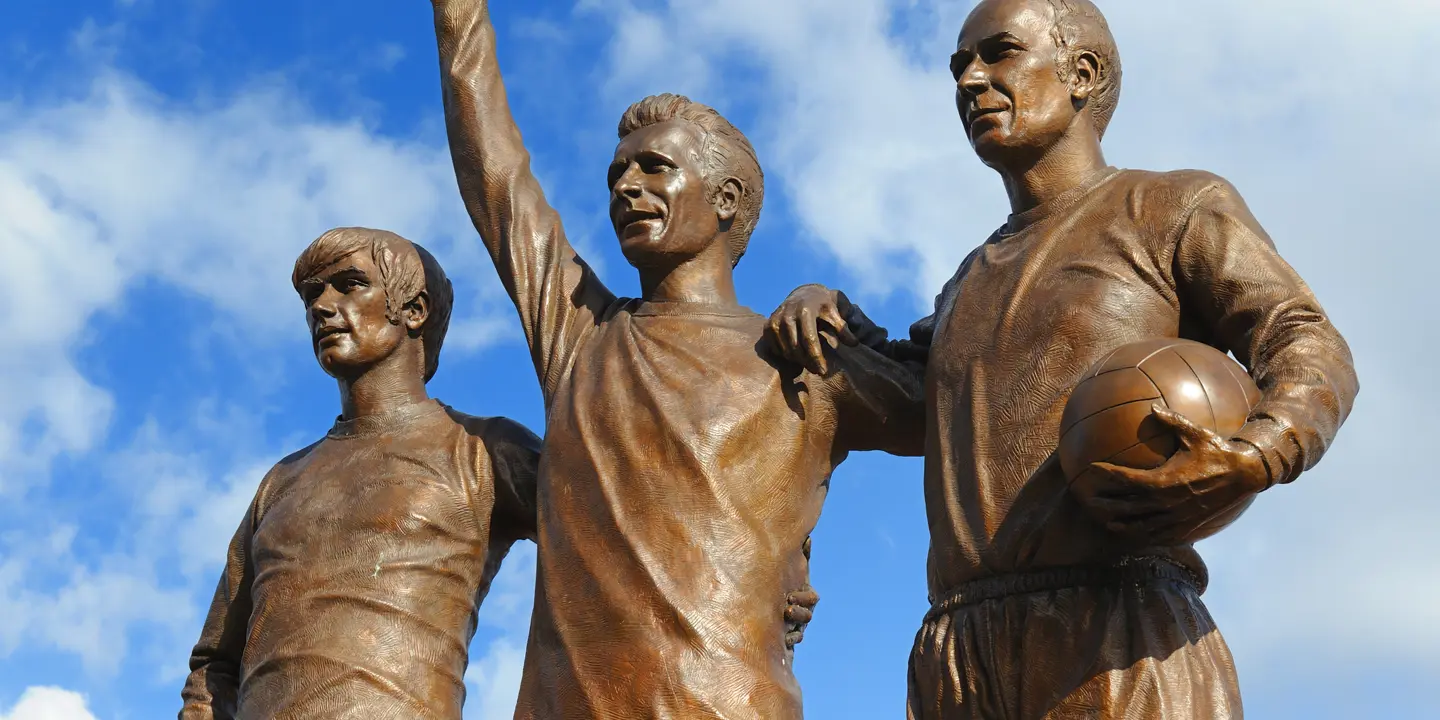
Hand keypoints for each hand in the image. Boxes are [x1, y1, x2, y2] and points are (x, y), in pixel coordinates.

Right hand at [766, 285, 857, 374]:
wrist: (805, 294)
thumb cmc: (825, 306)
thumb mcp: (838, 312)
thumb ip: (844, 327)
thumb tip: (854, 343)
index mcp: (806, 310)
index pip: (809, 339)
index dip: (816, 357)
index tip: (823, 371)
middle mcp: (788, 314)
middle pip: (796, 347)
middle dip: (808, 362)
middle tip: (817, 370)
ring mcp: (776, 319)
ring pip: (785, 350)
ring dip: (797, 361)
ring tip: (809, 364)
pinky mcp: (769, 325)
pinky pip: (774, 348)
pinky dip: (784, 355)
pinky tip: (796, 356)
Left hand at [784, 536, 816, 648]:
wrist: (767, 612)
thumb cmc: (781, 586)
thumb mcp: (790, 571)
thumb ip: (801, 557)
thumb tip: (808, 538)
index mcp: (804, 596)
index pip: (812, 598)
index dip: (803, 598)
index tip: (789, 597)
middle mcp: (803, 612)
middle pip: (808, 614)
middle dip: (799, 612)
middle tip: (786, 610)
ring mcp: (797, 626)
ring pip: (801, 628)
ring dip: (794, 626)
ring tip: (782, 623)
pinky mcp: (788, 638)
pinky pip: (794, 642)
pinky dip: (789, 640)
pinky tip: (781, 638)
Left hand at [1071, 405, 1268, 545]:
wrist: (1246, 475)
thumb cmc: (1218, 451)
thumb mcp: (1195, 434)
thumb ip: (1171, 420)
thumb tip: (1152, 406)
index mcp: (1165, 480)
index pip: (1127, 479)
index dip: (1108, 474)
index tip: (1092, 468)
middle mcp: (1168, 503)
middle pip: (1128, 507)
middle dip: (1107, 504)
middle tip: (1089, 500)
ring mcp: (1177, 518)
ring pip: (1142, 527)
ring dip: (1123, 525)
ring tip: (1108, 523)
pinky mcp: (1188, 528)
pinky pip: (1162, 536)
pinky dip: (1146, 537)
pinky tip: (1137, 535)